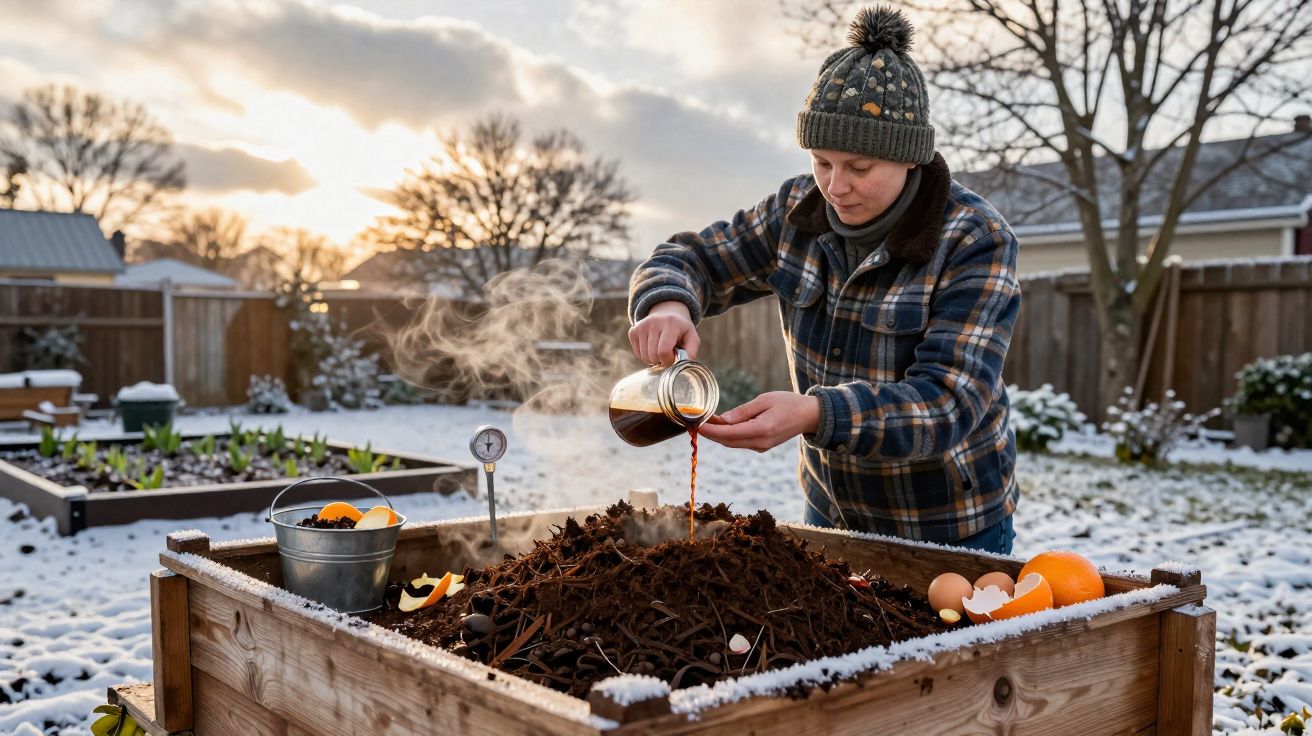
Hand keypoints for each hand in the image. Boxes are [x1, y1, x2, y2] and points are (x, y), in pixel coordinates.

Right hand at [628, 301, 699, 365]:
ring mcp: (641, 326)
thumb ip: (691, 350)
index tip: (673, 357)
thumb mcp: (692, 336)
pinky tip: (652, 347)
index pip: (663, 351)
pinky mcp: (633, 331)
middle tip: (667, 354)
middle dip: (661, 361)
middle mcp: (653, 322)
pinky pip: (638, 354)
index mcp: (670, 323)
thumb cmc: (680, 329)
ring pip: (644, 356)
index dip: (669, 360)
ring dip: (653, 359)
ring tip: (660, 350)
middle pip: (653, 355)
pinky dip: (645, 355)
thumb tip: (685, 363)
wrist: (667, 312)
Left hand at [696, 392, 820, 452]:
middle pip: (727, 441)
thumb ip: (743, 411)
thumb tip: (723, 420)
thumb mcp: (764, 400)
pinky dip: (728, 435)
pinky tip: (722, 424)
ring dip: (718, 434)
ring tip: (707, 420)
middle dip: (710, 433)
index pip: (728, 433)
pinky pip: (740, 442)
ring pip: (732, 443)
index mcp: (761, 430)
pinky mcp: (762, 446)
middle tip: (696, 420)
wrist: (809, 416)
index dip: (710, 430)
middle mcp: (760, 442)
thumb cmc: (788, 403)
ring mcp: (761, 447)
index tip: (696, 424)